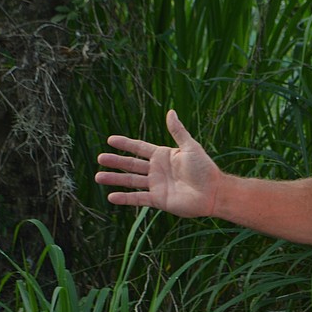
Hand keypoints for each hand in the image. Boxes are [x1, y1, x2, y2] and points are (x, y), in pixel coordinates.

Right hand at [95, 109, 221, 217]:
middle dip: (116, 161)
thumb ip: (178, 131)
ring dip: (115, 179)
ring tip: (98, 176)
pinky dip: (125, 198)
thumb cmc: (204, 168)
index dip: (126, 144)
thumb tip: (170, 111)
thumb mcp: (190, 147)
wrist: (213, 191)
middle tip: (99, 158)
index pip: (139, 148)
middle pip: (131, 164)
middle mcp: (157, 170)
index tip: (110, 139)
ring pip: (131, 181)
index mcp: (163, 155)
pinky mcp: (158, 200)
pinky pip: (138, 199)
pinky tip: (111, 197)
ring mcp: (156, 185)